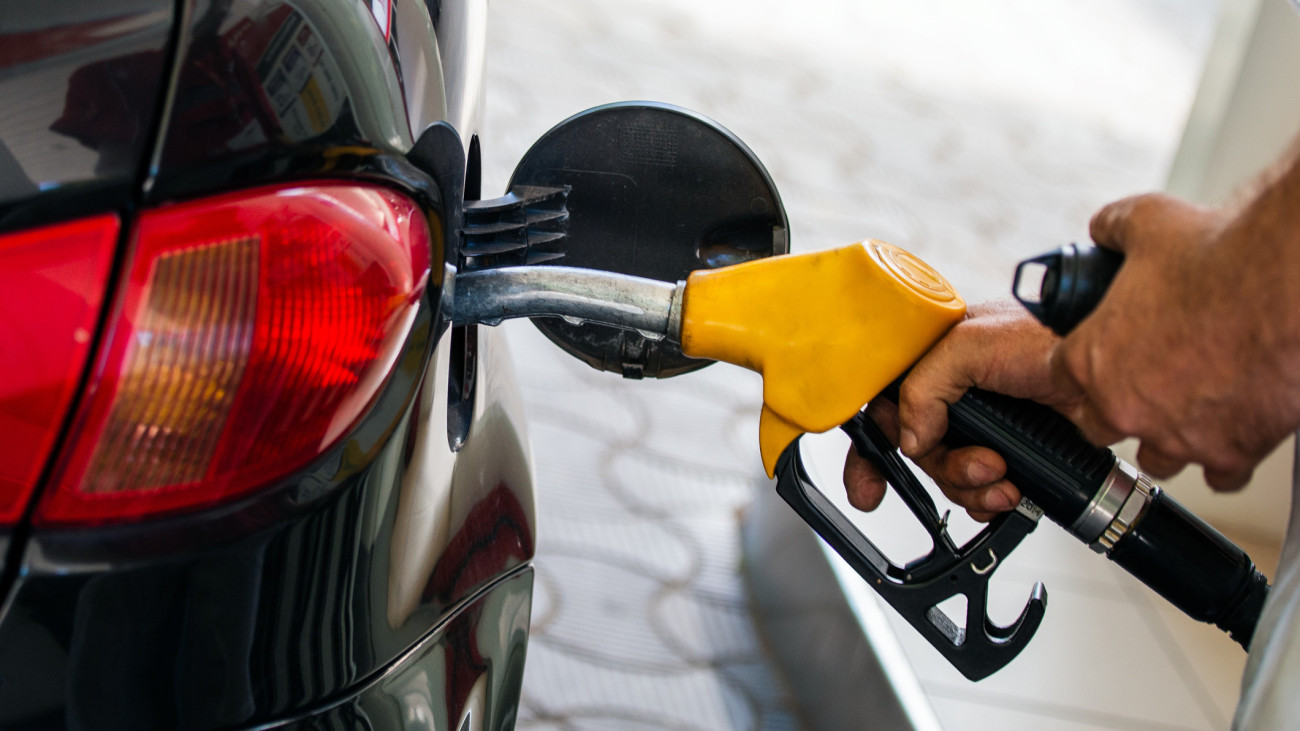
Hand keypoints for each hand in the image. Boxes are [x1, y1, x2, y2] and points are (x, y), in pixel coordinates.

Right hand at [843, 301, 1071, 520]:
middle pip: (918, 452)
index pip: (884, 407)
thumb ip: (924, 387)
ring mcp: (984, 425)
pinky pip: (981, 490)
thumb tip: (908, 438)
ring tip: (1003, 478)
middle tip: (978, 465)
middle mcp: (954, 395)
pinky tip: (1011, 491)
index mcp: (934, 362)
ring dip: (972, 486)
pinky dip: (992, 498)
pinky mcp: (1011, 450)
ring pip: (950, 476)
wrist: (1108, 371)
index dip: (871, 450)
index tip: (869, 488)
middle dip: (944, 468)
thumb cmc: (1049, 335)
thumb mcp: (969, 346)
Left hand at [1053, 193, 1299, 489]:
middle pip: (1099, 426)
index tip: (1098, 359)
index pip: (1059, 379)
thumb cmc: (1220, 253)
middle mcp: (1125, 406)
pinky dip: (1224, 456)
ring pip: (1157, 458)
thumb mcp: (1146, 222)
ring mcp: (1177, 434)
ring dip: (1167, 436)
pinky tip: (1230, 433)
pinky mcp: (1231, 451)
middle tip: (1143, 383)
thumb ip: (1112, 229)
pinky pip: (1220, 474)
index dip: (1078, 367)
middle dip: (1116, 407)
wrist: (1288, 283)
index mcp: (1091, 359)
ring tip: (1186, 409)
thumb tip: (1103, 229)